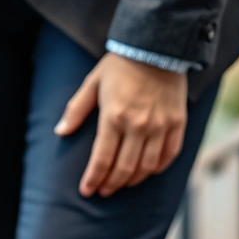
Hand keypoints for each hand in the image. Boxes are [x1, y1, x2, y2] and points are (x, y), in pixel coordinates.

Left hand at [55, 53, 187, 197]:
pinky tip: (147, 172)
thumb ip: (76, 110)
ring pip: (146, 166)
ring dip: (132, 180)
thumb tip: (61, 132)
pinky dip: (157, 167)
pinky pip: (169, 154)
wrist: (158, 46)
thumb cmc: (120, 65)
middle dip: (111, 184)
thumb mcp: (92, 84)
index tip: (87, 190)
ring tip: (121, 185)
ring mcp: (160, 125)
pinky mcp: (177, 122)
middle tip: (103, 191)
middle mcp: (138, 126)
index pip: (101, 159)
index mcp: (113, 118)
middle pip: (124, 168)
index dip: (93, 179)